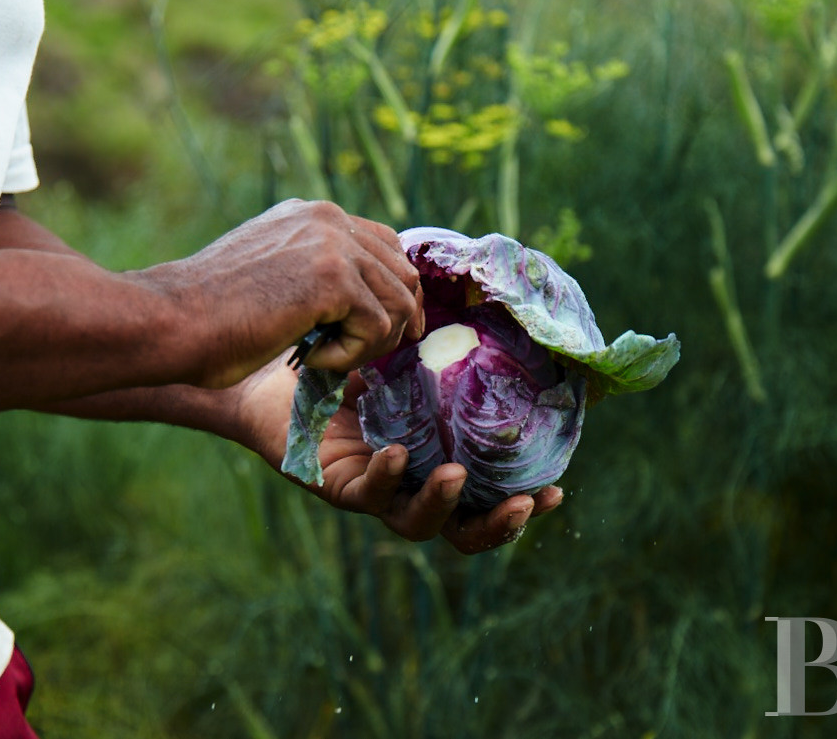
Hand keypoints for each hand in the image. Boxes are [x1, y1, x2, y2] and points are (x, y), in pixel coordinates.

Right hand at [159, 200, 424, 387]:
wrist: (173, 321)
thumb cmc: (208, 315)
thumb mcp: (267, 276)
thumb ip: (309, 272)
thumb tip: (357, 301)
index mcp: (310, 215)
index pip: (383, 246)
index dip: (393, 292)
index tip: (388, 330)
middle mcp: (327, 218)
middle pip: (402, 273)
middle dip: (394, 322)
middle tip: (362, 356)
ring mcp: (332, 244)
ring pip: (398, 303)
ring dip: (368, 344)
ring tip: (324, 358)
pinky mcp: (333, 278)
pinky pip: (376, 328)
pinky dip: (349, 357)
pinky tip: (310, 358)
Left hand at [236, 361, 563, 553]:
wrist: (280, 374)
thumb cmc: (349, 367)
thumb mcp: (405, 359)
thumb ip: (447, 350)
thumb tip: (500, 310)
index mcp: (439, 462)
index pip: (490, 496)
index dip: (525, 502)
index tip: (556, 487)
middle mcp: (413, 486)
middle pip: (464, 528)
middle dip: (499, 524)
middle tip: (527, 503)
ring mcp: (377, 492)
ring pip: (418, 522)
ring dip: (443, 503)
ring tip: (457, 476)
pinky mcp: (338, 487)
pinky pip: (368, 493)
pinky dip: (386, 475)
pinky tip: (397, 453)